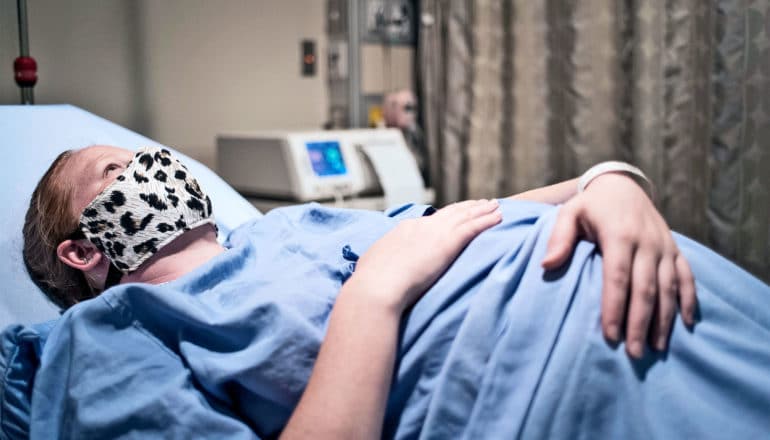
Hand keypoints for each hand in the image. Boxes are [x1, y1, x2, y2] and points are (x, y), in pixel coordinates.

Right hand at [350, 199, 501, 312]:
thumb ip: (382, 261)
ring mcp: (435, 232)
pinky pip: (474, 227)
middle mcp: (421, 226)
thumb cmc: (371, 284)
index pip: (430, 220)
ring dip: (482, 211)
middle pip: (450, 213)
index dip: (445, 216)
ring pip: (465, 216)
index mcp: (404, 230)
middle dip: (466, 208)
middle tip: (481, 204)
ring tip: (495, 206)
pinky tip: (499, 218)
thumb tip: (378, 267)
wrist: (377, 287)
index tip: (455, 214)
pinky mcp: (448, 242)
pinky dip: (487, 221)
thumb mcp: (374, 265)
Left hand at [541, 173, 696, 357]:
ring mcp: (664, 247)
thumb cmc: (591, 206)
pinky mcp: (675, 250)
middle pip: (645, 289)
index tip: (610, 335)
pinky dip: (688, 300)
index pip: (618, 278)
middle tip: (635, 353)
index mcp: (620, 235)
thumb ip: (559, 238)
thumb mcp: (570, 213)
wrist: (622, 185)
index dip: (615, 307)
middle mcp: (647, 242)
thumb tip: (546, 265)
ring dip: (664, 319)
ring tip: (656, 348)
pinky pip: (687, 276)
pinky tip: (685, 324)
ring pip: (668, 288)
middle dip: (640, 323)